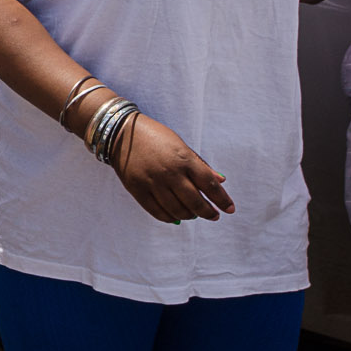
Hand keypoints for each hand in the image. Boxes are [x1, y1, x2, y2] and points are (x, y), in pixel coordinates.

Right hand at [110, 114, 234, 223]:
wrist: (121, 132)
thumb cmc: (156, 137)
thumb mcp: (181, 146)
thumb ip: (200, 165)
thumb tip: (220, 181)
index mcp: (183, 158)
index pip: (209, 184)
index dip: (222, 199)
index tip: (229, 209)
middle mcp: (169, 172)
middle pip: (195, 202)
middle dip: (208, 212)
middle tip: (213, 215)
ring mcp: (152, 182)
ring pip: (177, 210)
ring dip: (189, 216)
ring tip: (193, 214)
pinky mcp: (137, 189)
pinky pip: (157, 211)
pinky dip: (170, 218)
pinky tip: (176, 217)